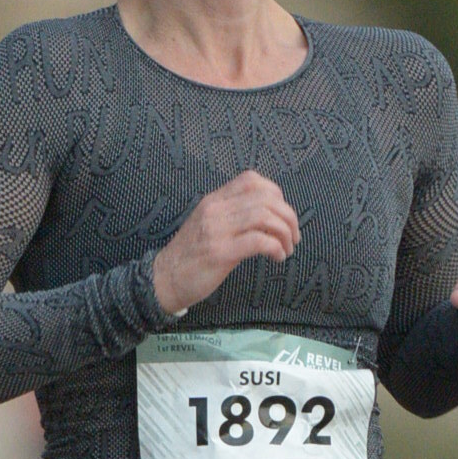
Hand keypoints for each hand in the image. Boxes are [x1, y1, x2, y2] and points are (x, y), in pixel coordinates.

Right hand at [150, 171, 299, 317]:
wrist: (164, 278)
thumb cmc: (192, 254)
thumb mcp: (210, 224)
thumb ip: (233, 214)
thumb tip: (268, 214)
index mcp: (214, 200)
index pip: (252, 180)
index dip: (276, 195)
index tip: (281, 216)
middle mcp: (215, 209)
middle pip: (265, 198)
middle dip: (288, 216)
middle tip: (293, 236)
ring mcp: (217, 230)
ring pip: (265, 216)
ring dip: (285, 233)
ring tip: (287, 248)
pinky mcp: (220, 252)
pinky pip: (258, 240)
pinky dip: (276, 247)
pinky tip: (277, 257)